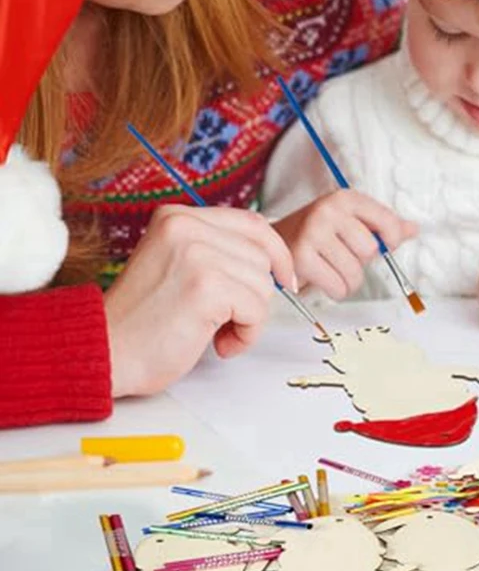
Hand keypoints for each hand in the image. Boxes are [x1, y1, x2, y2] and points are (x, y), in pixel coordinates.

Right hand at [104, 205, 294, 397]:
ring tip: (216, 333)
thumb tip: (274, 259)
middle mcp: (186, 226)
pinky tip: (218, 344)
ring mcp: (197, 253)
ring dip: (249, 318)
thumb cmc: (143, 320)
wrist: (103, 353)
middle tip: (228, 320)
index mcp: (177, 216)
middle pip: (262, 255)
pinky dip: (246, 333)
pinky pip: (256, 308)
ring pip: (263, 283)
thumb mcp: (178, 265)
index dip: (276, 252)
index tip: (283, 278)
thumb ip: (216, 250)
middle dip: (256, 294)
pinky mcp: (206, 286)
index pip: (252, 222)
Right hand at [274, 190, 416, 299]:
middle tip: (343, 257)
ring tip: (332, 270)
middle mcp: (330, 210)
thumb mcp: (351, 222)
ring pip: (354, 274)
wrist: (274, 242)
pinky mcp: (301, 256)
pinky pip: (337, 286)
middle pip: (370, 251)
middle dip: (360, 263)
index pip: (388, 223)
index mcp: (347, 198)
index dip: (392, 240)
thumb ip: (383, 226)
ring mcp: (314, 232)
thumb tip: (414, 229)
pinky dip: (334, 290)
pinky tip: (321, 278)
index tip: (384, 245)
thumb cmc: (319, 234)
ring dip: (347, 281)